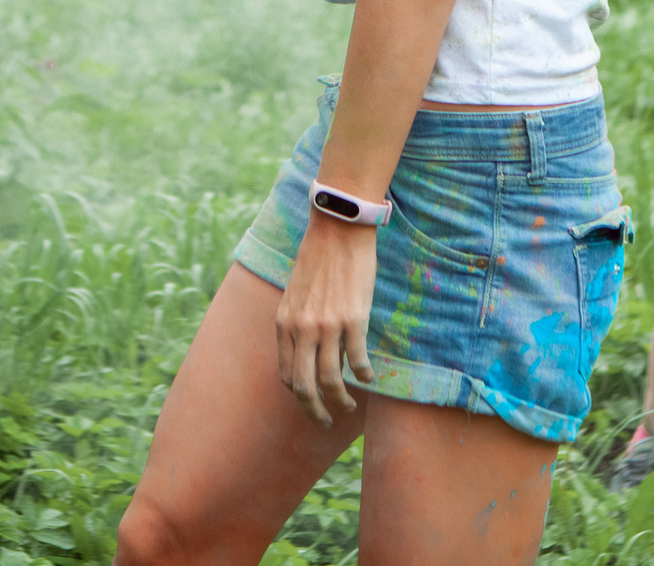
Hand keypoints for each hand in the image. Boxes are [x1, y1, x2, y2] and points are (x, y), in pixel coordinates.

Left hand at [274, 212, 376, 424]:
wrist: (338, 230)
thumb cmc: (318, 259)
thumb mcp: (295, 294)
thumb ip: (297, 323)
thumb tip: (305, 350)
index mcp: (284, 323)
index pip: (286, 375)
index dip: (299, 396)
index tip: (311, 403)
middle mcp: (302, 329)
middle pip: (304, 386)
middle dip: (314, 412)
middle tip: (325, 423)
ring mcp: (327, 325)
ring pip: (330, 380)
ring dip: (340, 401)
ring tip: (349, 407)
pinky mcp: (353, 319)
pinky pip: (356, 360)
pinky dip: (363, 375)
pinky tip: (368, 378)